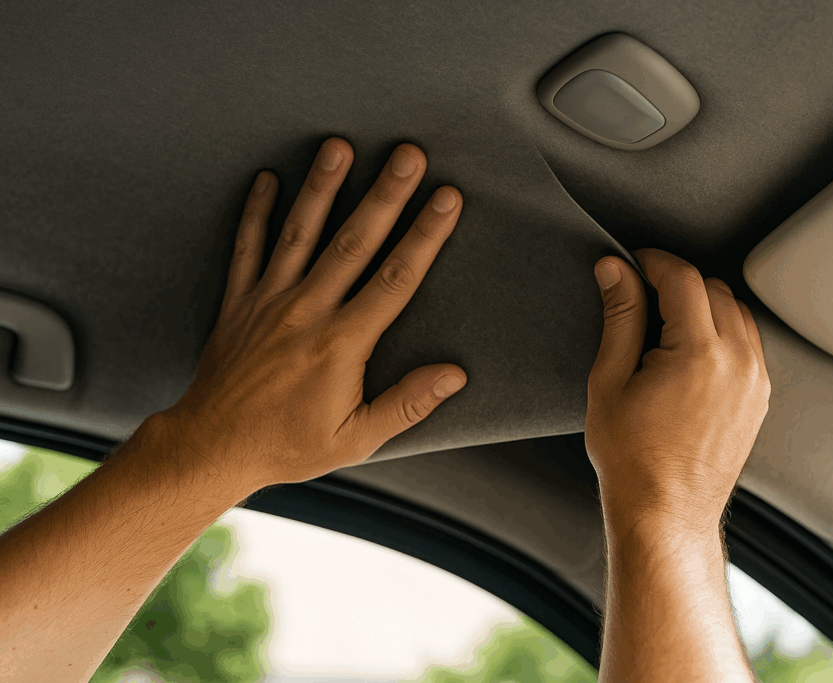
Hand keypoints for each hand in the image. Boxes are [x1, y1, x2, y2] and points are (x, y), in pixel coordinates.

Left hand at [158, 138, 466, 495]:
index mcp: (341, 344)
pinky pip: (247, 247)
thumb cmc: (288, 445)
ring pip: (300, 233)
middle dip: (384, 194)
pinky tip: (266, 178)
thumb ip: (407, 404)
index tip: (447, 198)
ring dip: (321, 187)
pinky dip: (255, 211)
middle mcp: (306, 312)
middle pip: (354, 242)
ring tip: (339, 146)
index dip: (425, 235)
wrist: (212, 447)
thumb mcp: (356, 439)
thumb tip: (454, 375)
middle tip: (407, 154)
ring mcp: (268, 301)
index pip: (394, 279)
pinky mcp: (239, 302)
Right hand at [584, 249, 770, 538]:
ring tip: (664, 322)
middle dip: (676, 281)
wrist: (666, 512)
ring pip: (735, 311)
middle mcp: (737, 362)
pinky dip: (721, 330)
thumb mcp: (610, 381)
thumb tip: (615, 271)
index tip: (633, 262)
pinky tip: (689, 348)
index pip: (683, 277)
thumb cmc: (633, 459)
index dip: (653, 261)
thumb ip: (619, 318)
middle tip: (641, 293)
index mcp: (698, 354)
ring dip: (702, 304)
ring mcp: (754, 380)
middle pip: (713, 287)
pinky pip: (747, 341)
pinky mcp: (759, 397)